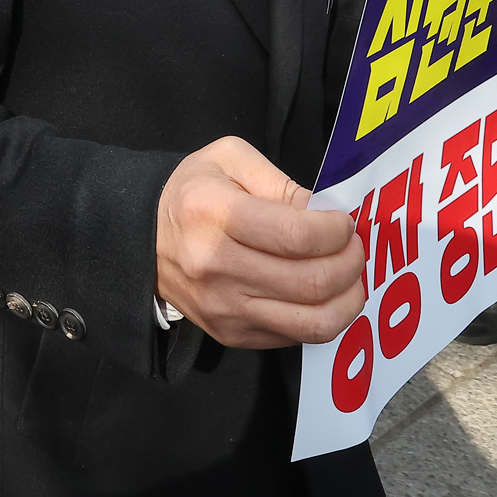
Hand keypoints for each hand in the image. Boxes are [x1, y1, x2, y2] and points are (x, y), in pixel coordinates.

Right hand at [154, 137, 364, 349]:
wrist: (143, 238)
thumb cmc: (193, 193)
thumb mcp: (228, 159)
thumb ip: (281, 182)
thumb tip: (326, 215)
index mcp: (214, 213)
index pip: (296, 235)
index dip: (337, 231)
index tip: (344, 223)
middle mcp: (214, 266)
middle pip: (311, 281)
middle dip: (351, 263)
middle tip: (354, 248)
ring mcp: (222, 307)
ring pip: (313, 322)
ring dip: (348, 300)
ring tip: (348, 278)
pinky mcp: (230, 333)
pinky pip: (295, 337)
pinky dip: (322, 317)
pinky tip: (321, 294)